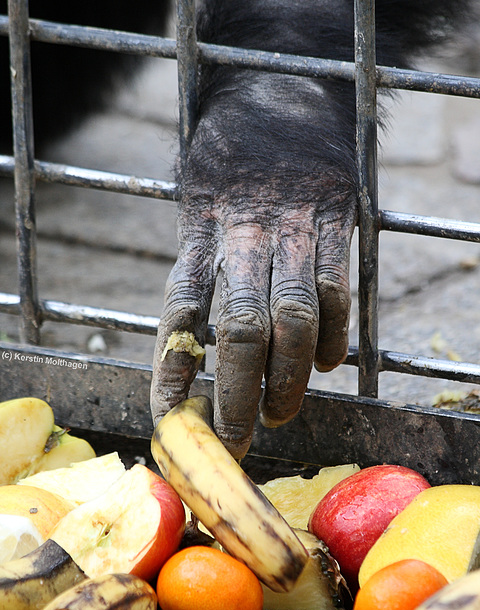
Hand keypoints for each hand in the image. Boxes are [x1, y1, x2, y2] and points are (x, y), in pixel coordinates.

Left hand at [150, 169, 356, 459]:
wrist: (282, 89)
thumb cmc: (229, 160)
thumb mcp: (196, 203)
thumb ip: (199, 266)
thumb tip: (192, 346)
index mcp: (201, 230)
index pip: (180, 312)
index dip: (173, 370)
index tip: (167, 417)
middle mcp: (245, 233)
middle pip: (241, 329)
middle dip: (238, 394)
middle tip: (235, 438)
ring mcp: (296, 228)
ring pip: (293, 319)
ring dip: (288, 379)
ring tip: (279, 414)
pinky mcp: (337, 222)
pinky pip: (337, 291)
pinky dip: (332, 337)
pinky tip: (324, 364)